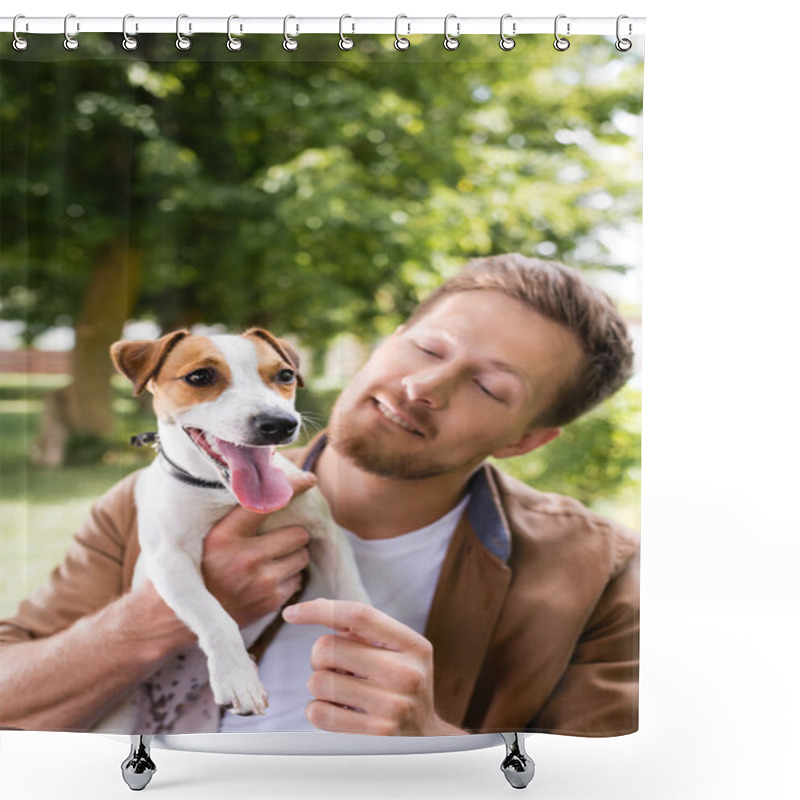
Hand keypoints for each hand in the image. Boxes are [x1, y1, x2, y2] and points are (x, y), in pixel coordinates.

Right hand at [200, 471, 316, 627]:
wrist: (183, 617)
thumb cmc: (201, 568)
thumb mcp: (210, 536)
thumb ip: (238, 517)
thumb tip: (274, 492)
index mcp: (225, 535)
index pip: (265, 504)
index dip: (292, 488)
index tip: (309, 480)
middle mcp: (245, 557)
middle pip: (298, 534)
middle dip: (293, 535)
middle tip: (279, 538)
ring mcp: (261, 581)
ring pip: (301, 557)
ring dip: (292, 556)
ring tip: (272, 559)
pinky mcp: (270, 601)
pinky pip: (297, 580)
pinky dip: (288, 577)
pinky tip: (268, 578)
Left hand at [283, 598, 465, 735]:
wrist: (426, 740)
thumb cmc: (402, 686)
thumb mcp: (399, 652)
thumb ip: (363, 630)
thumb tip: (314, 608)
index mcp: (413, 645)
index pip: (359, 614)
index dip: (319, 610)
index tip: (291, 613)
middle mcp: (406, 673)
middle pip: (328, 647)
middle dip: (320, 656)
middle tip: (337, 668)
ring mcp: (391, 707)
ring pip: (318, 681)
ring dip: (320, 685)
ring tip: (342, 691)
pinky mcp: (373, 735)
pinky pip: (318, 712)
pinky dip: (318, 710)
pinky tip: (339, 711)